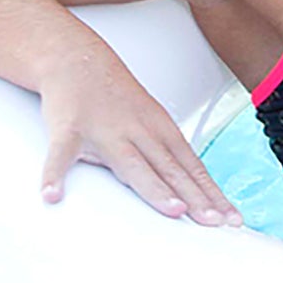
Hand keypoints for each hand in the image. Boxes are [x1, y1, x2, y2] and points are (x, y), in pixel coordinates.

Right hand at [39, 41, 240, 225]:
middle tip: (215, 223)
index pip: (192, 167)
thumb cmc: (117, 98)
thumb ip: (166, 155)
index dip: (211, 194)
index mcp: (161, 131)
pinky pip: (60, 154)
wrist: (77, 59)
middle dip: (196, 197)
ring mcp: (104, 130)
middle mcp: (138, 131)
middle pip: (171, 169)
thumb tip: (191, 188)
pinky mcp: (68, 128)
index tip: (231, 219)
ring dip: (154, 187)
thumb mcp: (150, 122)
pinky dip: (54, 174)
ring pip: (132, 163)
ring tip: (173, 211)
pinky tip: (52, 196)